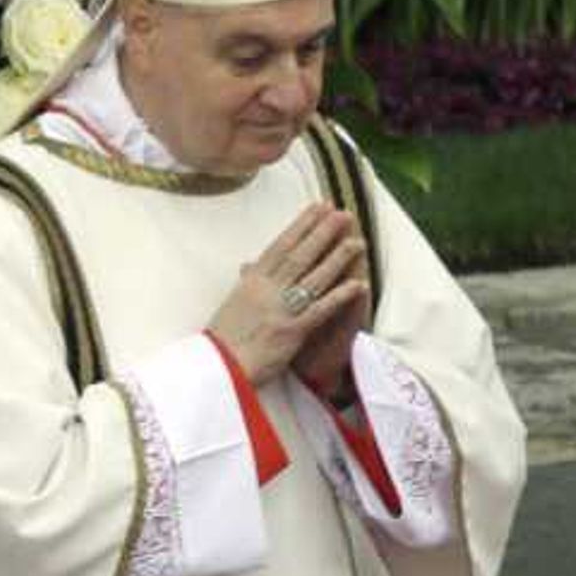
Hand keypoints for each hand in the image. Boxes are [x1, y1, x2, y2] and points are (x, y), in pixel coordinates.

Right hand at [210, 202, 370, 396]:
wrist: (218, 368)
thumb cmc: (222, 338)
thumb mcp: (231, 303)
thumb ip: (246, 282)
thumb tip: (248, 264)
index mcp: (251, 280)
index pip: (280, 245)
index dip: (302, 225)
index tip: (318, 207)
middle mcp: (266, 289)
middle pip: (300, 255)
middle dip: (323, 232)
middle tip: (342, 213)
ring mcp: (279, 309)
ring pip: (313, 277)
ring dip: (337, 259)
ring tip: (357, 242)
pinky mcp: (291, 331)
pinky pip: (320, 310)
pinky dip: (339, 297)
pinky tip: (357, 285)